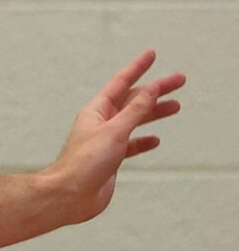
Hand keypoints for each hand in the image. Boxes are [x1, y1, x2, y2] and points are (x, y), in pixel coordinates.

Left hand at [44, 50, 184, 222]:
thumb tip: (149, 89)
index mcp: (97, 111)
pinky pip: (131, 145)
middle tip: (179, 80)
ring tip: (176, 106)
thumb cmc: (85, 162)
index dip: (137, 68)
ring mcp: (106, 141)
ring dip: (154, 113)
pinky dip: (143, 141)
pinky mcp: (110, 159)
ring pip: (134, 121)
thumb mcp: (115, 131)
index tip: (151, 54)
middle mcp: (100, 123)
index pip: (121, 83)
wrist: (70, 195)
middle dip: (156, 90)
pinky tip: (155, 140)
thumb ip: (134, 111)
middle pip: (132, 100)